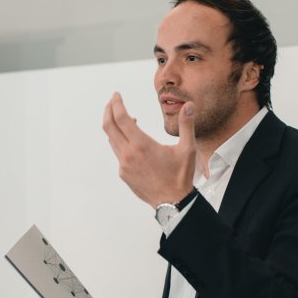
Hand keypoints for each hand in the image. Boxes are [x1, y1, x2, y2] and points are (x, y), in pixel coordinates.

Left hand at [102, 92, 196, 208]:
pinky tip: (132, 142)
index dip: (116, 104)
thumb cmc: (181, 176)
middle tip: (112, 102)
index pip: (121, 118)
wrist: (172, 203)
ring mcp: (124, 166)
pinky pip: (118, 153)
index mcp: (142, 145)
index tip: (116, 95)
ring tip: (126, 120)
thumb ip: (187, 125)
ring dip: (115, 127)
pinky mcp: (123, 175)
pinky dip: (120, 142)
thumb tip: (189, 105)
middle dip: (108, 111)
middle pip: (109, 127)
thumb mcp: (187, 149)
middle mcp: (128, 155)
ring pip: (112, 141)